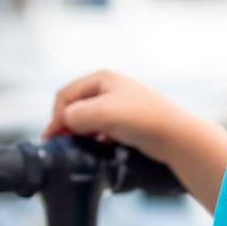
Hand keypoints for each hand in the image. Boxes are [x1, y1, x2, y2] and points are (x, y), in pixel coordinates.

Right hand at [42, 69, 189, 163]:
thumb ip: (76, 116)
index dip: (56, 116)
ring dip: (80, 132)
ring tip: (80, 147)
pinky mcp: (125, 121)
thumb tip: (62, 123)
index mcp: (101, 78)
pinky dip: (95, 138)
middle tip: (63, 144)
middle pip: (75, 106)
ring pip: (87, 119)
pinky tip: (99, 147)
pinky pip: (100, 129)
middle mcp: (108, 88)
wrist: (175, 135)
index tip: (52, 138)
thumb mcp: (103, 113)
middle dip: (67, 124)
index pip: (65, 95)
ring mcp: (117, 104)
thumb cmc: (142, 118)